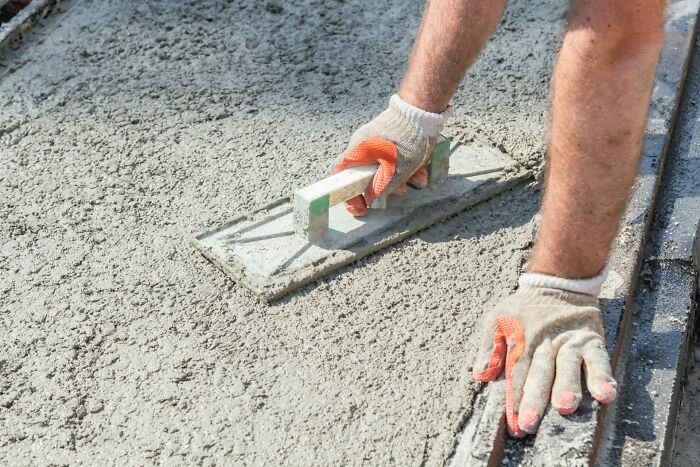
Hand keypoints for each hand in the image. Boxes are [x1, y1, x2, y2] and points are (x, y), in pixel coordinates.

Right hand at [333, 94, 449, 215]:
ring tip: (416, 180)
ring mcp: (378, 140)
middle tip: (399, 192)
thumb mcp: (394, 171)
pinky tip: (421, 170)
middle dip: (385, 187)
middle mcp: (364, 145)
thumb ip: (380, 189)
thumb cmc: (405, 140)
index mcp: (358, 151)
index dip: (347, 193)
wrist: (422, 110)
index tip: (360, 207)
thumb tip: (370, 201)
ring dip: (401, 179)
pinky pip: (395, 158)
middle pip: (366, 175)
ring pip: (384, 168)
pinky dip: (407, 168)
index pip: (341, 174)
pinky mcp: (391, 138)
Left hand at [472, 286, 616, 436]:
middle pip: (539, 372)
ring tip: (565, 406)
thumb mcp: (497, 318)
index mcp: (522, 341)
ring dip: (567, 386)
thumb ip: (488, 347)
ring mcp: (570, 341)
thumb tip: (479, 375)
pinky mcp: (592, 339)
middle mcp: (546, 343)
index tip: (512, 425)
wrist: (558, 282)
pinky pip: (598, 359)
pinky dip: (602, 376)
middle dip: (534, 398)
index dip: (514, 399)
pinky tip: (606, 395)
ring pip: (568, 365)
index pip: (516, 373)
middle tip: (529, 423)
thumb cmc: (523, 308)